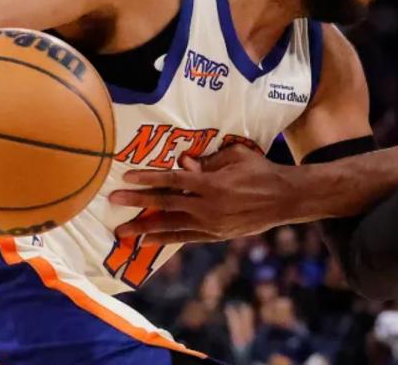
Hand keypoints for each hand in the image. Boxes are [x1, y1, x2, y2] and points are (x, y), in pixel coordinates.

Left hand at [109, 144, 291, 243]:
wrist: (283, 199)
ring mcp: (211, 224)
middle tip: (114, 201)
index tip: (127, 176)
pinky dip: (166, 239)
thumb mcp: (236, 156)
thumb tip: (182, 163)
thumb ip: (207, 161)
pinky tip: (149, 241)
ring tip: (122, 230)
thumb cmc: (260, 170)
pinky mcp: (216, 235)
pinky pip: (185, 238)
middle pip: (166, 203)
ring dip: (145, 227)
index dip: (149, 178)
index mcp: (212, 184)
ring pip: (171, 226)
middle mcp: (208, 207)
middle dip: (138, 202)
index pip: (173, 180)